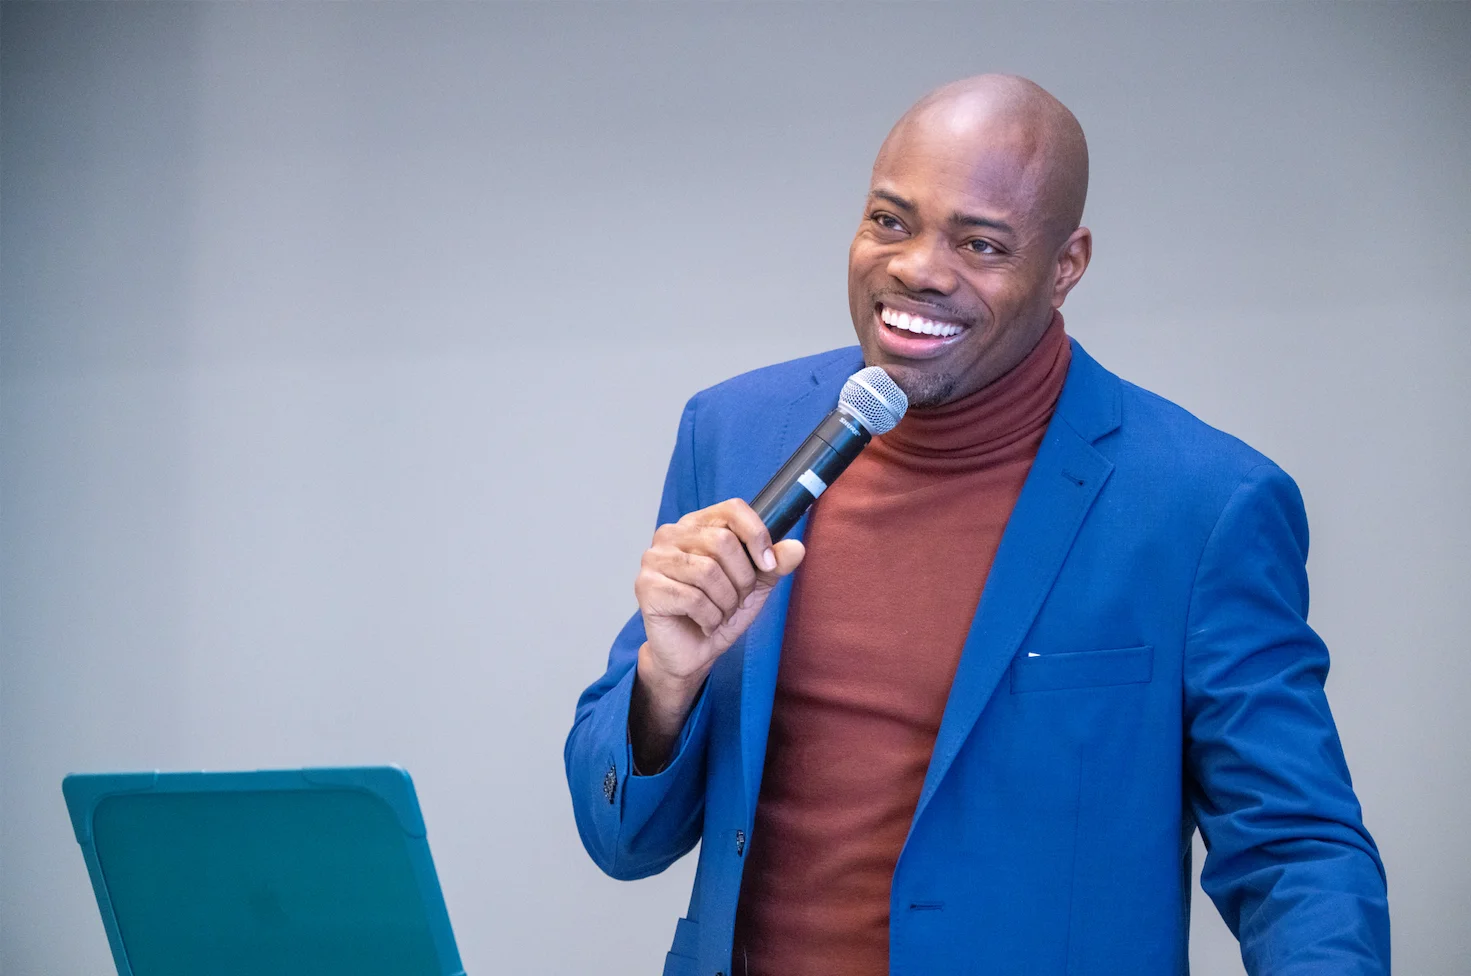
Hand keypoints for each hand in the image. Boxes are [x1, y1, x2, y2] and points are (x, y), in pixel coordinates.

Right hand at [629, 499, 804, 769]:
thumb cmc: (719, 612)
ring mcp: (654, 559)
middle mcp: (671, 535)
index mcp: (697, 525)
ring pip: (707, 571)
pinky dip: (709, 617)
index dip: (757, 535)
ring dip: (725, 602)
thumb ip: (775, 564)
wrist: (693, 652)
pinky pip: (692, 598)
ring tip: (719, 614)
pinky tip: (705, 624)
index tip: (769, 564)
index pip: (733, 509)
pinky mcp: (646, 587)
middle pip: (722, 541)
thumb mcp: (755, 585)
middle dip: (741, 579)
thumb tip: (796, 547)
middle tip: (735, 600)